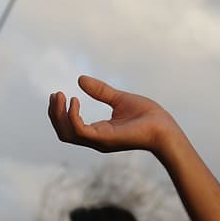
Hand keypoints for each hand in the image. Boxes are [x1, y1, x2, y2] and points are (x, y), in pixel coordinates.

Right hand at [48, 76, 178, 154]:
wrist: (164, 127)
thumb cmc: (147, 116)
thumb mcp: (119, 99)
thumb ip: (101, 91)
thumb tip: (80, 79)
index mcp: (98, 132)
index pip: (70, 128)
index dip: (60, 112)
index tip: (58, 94)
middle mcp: (96, 139)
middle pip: (64, 132)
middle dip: (55, 114)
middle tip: (55, 94)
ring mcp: (99, 141)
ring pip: (67, 133)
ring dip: (59, 114)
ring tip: (60, 95)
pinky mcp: (105, 138)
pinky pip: (80, 130)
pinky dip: (73, 115)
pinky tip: (75, 100)